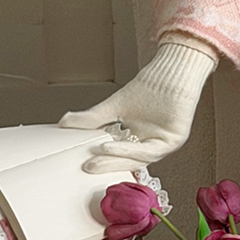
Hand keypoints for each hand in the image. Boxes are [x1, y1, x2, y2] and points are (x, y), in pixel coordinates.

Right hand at [59, 40, 216, 173]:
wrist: (171, 72)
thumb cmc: (150, 88)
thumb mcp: (114, 107)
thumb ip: (91, 119)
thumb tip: (63, 123)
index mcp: (139, 141)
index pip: (120, 158)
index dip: (103, 163)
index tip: (83, 165)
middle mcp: (152, 145)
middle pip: (129, 161)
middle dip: (107, 164)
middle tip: (87, 167)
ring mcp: (164, 143)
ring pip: (139, 159)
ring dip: (116, 157)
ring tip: (97, 153)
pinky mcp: (175, 139)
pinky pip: (151, 150)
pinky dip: (130, 150)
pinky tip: (110, 146)